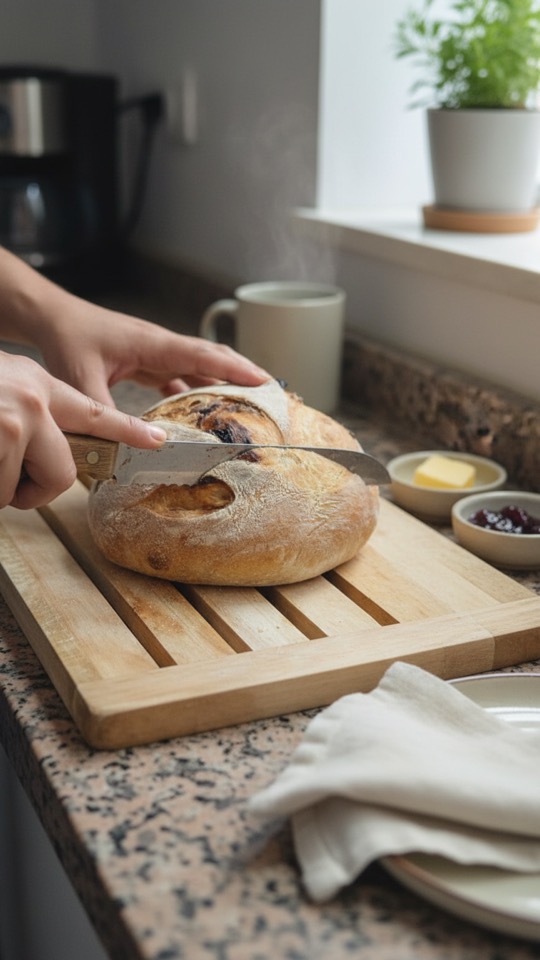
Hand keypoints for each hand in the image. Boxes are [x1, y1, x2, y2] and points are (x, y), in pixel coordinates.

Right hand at [0, 351, 166, 509]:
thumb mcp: (1, 386)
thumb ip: (28, 411)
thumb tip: (37, 444)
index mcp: (38, 385)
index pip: (93, 413)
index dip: (126, 431)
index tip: (156, 440)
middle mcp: (35, 400)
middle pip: (64, 471)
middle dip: (37, 488)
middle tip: (13, 486)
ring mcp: (18, 421)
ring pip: (26, 490)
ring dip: (3, 488)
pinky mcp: (5, 439)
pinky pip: (2, 494)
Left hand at [37, 296, 268, 405]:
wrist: (53, 319)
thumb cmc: (67, 339)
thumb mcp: (81, 380)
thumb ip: (104, 414)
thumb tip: (125, 445)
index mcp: (152, 344)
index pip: (202, 355)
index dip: (234, 369)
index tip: (262, 381)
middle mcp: (160, 345)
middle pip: (211, 357)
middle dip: (242, 373)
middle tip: (270, 394)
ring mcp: (156, 352)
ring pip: (198, 366)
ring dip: (221, 382)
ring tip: (245, 405)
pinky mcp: (147, 360)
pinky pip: (180, 375)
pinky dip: (195, 390)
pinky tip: (198, 412)